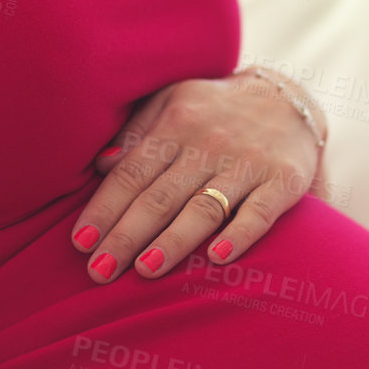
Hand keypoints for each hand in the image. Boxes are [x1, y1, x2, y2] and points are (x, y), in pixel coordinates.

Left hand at [71, 68, 326, 284]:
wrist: (288, 98)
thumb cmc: (214, 109)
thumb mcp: (172, 103)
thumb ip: (137, 133)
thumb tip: (101, 165)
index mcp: (176, 125)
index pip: (132, 174)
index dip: (104, 208)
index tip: (80, 243)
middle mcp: (208, 144)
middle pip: (160, 197)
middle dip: (126, 235)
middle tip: (100, 270)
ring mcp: (248, 163)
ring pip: (204, 208)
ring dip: (173, 241)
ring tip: (145, 270)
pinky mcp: (284, 180)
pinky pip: (260, 213)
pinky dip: (239, 235)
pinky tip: (217, 258)